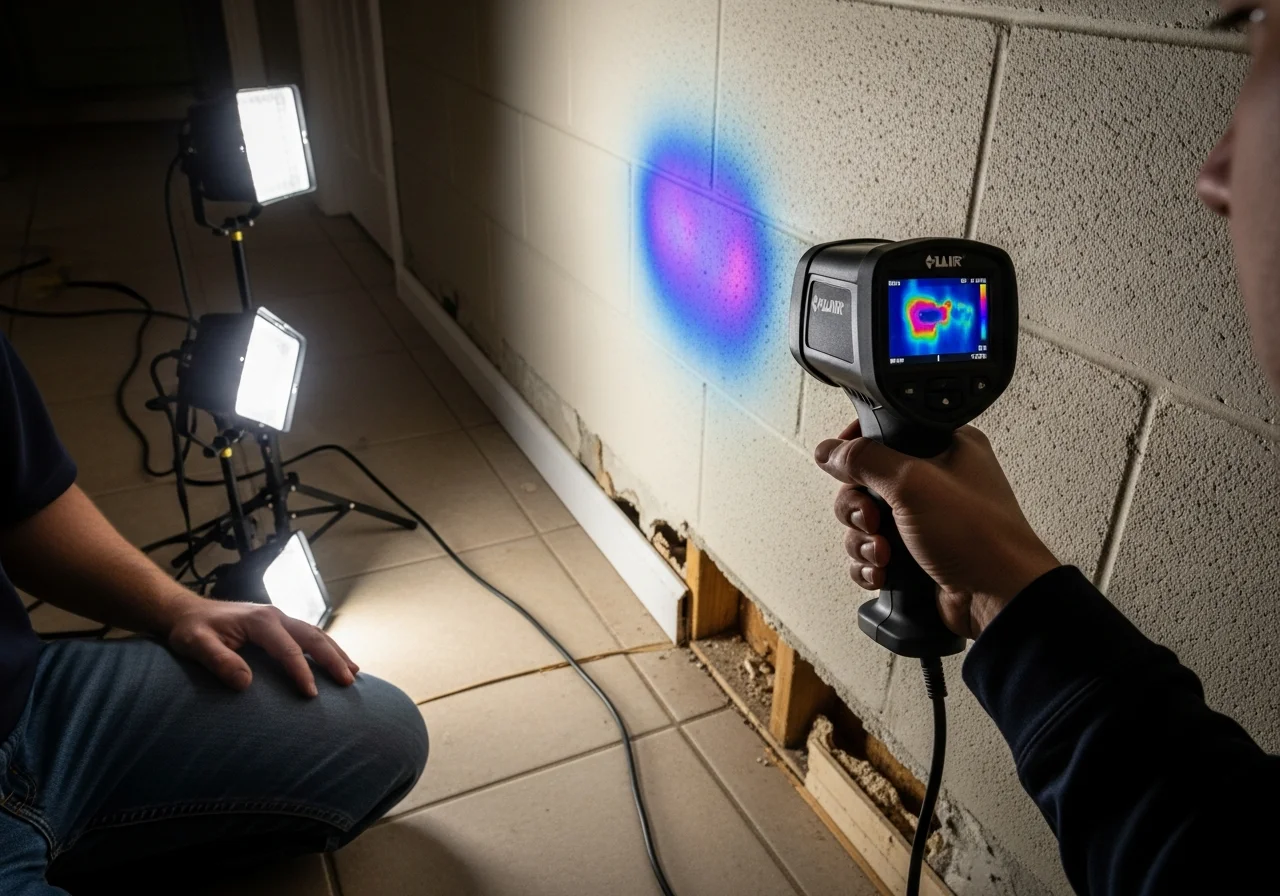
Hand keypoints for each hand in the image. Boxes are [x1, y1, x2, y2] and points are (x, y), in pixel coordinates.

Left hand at [167, 599, 358, 696]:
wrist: (187, 612)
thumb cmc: (190, 630)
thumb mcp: (196, 645)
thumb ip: (219, 661)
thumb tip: (245, 683)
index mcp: (260, 620)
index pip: (288, 648)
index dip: (301, 672)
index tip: (311, 694)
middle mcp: (276, 616)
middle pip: (312, 637)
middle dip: (332, 659)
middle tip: (348, 682)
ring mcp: (279, 619)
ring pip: (316, 634)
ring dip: (335, 653)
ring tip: (353, 673)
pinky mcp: (279, 626)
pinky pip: (309, 635)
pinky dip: (326, 648)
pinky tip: (336, 661)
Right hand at [814, 420, 1059, 639]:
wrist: (998, 598)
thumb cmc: (977, 535)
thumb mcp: (913, 482)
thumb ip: (864, 460)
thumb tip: (829, 450)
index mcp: (944, 448)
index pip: (885, 435)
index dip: (859, 451)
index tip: (847, 468)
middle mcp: (933, 482)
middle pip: (864, 484)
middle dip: (858, 509)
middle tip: (874, 520)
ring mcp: (924, 521)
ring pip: (864, 523)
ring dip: (863, 541)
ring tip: (884, 554)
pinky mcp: (915, 555)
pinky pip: (872, 554)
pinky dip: (870, 565)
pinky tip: (883, 572)